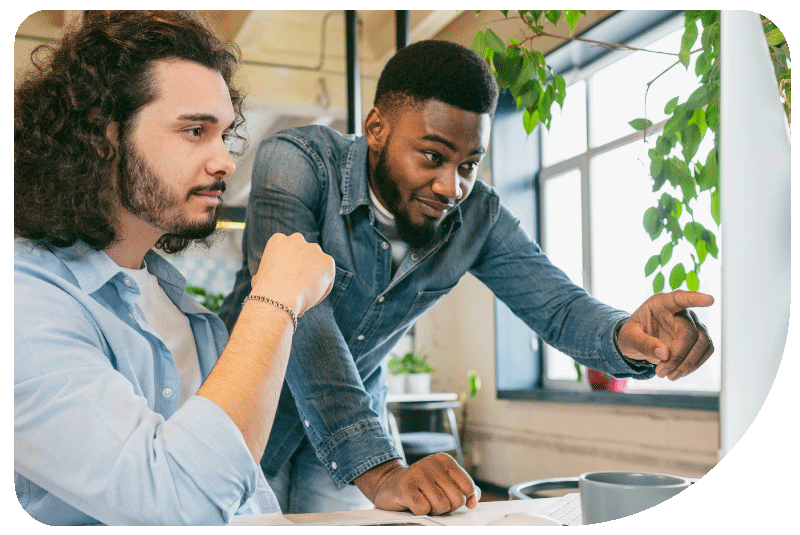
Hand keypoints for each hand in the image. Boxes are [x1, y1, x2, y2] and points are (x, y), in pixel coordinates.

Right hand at [251, 233, 334, 316]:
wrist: (278, 297)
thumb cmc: (265, 291)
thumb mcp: (259, 277)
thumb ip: (268, 272)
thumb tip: (263, 279)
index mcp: (278, 240)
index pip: (288, 250)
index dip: (289, 266)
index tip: (286, 280)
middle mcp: (297, 239)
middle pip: (304, 254)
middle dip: (304, 267)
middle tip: (299, 286)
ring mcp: (314, 249)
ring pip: (317, 265)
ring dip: (315, 277)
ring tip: (305, 295)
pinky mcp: (327, 261)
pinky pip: (328, 276)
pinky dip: (323, 287)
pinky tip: (312, 297)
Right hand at [354, 454, 479, 515]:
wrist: (389, 486)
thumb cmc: (421, 487)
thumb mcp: (444, 483)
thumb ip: (463, 490)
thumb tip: (473, 502)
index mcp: (444, 460)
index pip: (468, 487)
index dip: (460, 499)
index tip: (447, 496)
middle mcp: (431, 462)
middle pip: (456, 499)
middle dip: (447, 507)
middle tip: (433, 500)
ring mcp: (417, 473)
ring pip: (441, 506)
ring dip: (433, 510)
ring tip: (423, 500)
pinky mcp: (405, 487)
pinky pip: (424, 509)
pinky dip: (420, 512)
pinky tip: (412, 503)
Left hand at [617, 290, 714, 380]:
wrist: (637, 343)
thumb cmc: (632, 334)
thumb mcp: (628, 338)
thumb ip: (643, 343)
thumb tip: (665, 353)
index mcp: (661, 303)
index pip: (680, 298)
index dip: (695, 298)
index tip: (710, 300)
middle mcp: (680, 312)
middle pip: (691, 331)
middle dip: (679, 356)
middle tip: (661, 372)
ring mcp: (692, 324)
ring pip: (703, 342)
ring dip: (688, 363)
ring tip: (669, 376)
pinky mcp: (698, 339)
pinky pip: (705, 351)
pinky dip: (693, 365)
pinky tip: (679, 372)